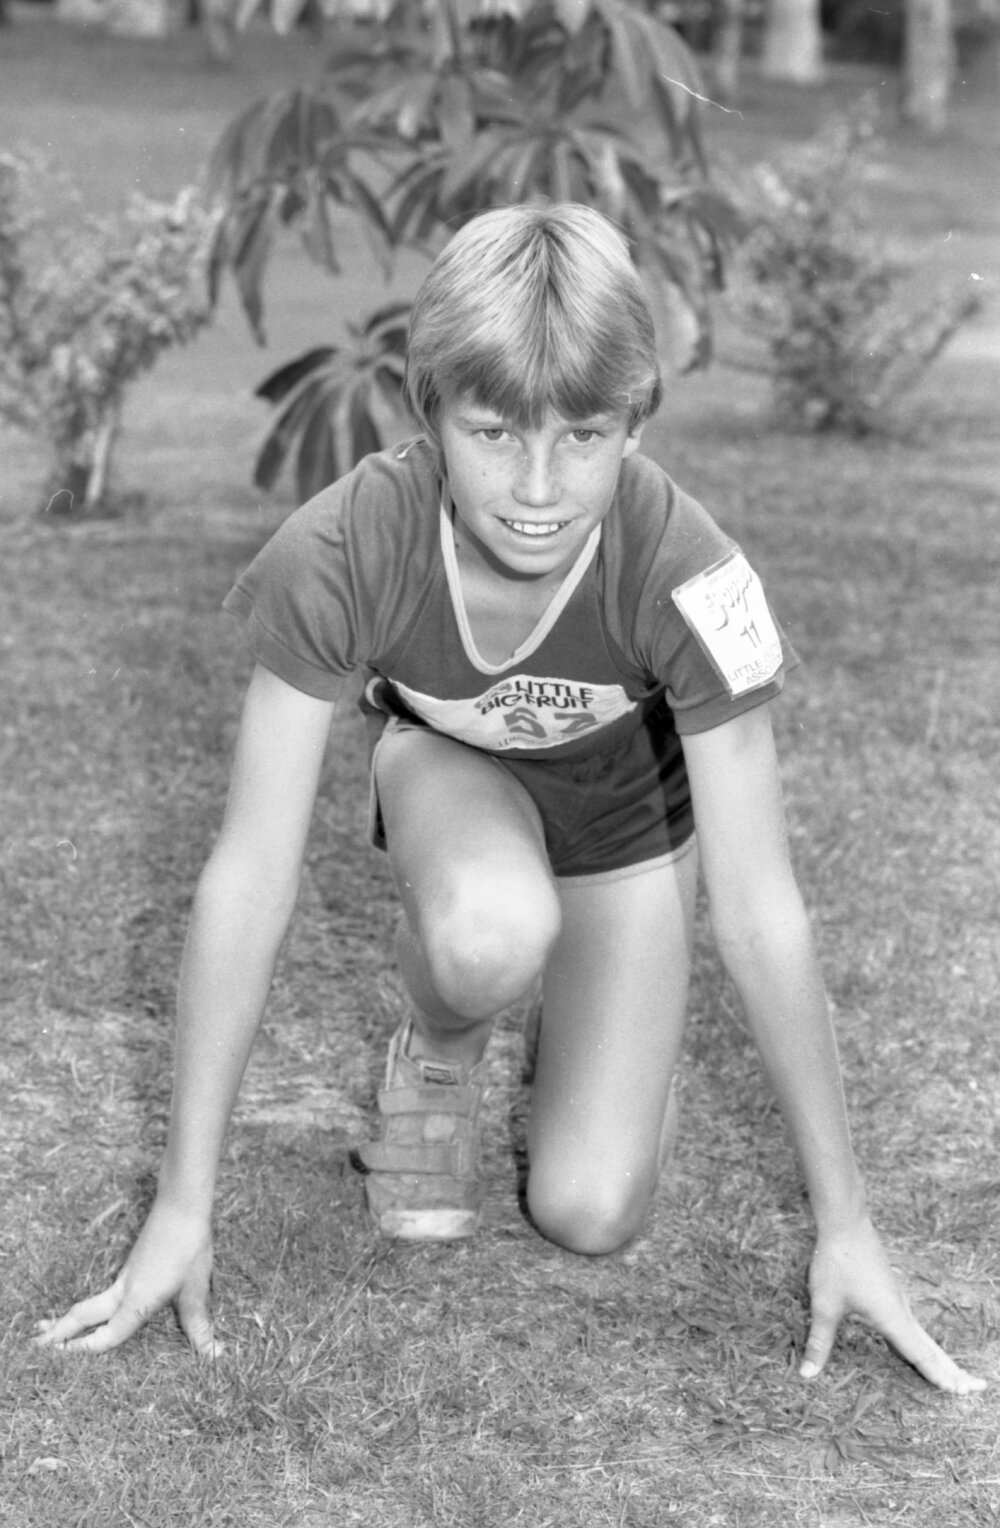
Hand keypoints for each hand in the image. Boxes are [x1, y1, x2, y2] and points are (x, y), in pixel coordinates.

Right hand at [33, 1198, 219, 1357]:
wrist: (181, 1204)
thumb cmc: (189, 1246)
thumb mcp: (196, 1288)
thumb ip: (198, 1325)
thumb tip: (214, 1356)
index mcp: (137, 1301)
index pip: (106, 1335)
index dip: (83, 1350)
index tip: (59, 1359)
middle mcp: (124, 1290)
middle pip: (84, 1315)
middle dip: (60, 1332)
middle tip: (36, 1345)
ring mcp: (125, 1276)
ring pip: (92, 1303)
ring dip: (72, 1319)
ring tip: (52, 1330)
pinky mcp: (131, 1266)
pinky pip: (105, 1294)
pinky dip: (90, 1307)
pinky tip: (96, 1310)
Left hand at [801, 1215, 986, 1393]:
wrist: (846, 1224)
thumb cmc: (837, 1264)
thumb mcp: (824, 1306)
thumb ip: (819, 1342)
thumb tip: (807, 1375)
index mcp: (892, 1318)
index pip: (921, 1356)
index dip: (940, 1377)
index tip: (962, 1393)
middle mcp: (902, 1310)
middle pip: (932, 1348)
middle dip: (953, 1370)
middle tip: (977, 1389)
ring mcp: (898, 1299)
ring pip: (923, 1336)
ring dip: (939, 1357)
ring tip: (954, 1375)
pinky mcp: (890, 1291)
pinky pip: (912, 1324)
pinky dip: (922, 1342)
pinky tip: (914, 1345)